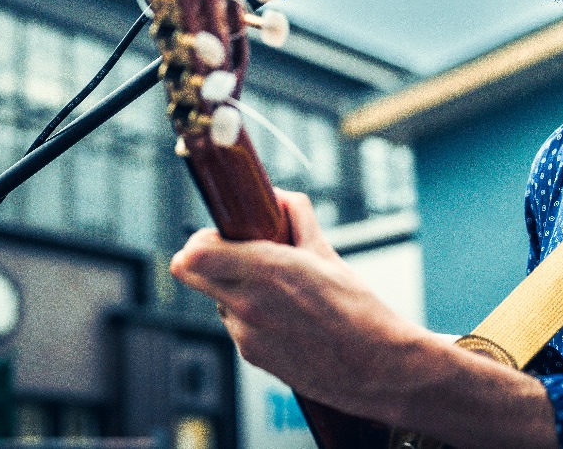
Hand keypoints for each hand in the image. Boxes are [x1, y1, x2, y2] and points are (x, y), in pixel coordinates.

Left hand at [169, 190, 425, 420]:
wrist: (375, 366)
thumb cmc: (357, 307)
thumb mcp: (326, 253)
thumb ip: (297, 217)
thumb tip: (279, 196)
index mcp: (267, 269)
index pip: (195, 253)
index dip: (200, 239)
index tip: (219, 235)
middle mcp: (247, 303)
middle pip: (187, 271)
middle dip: (202, 258)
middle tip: (231, 254)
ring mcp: (246, 334)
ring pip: (215, 298)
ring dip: (231, 289)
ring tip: (274, 291)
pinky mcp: (252, 356)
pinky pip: (235, 326)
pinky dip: (249, 317)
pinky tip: (284, 319)